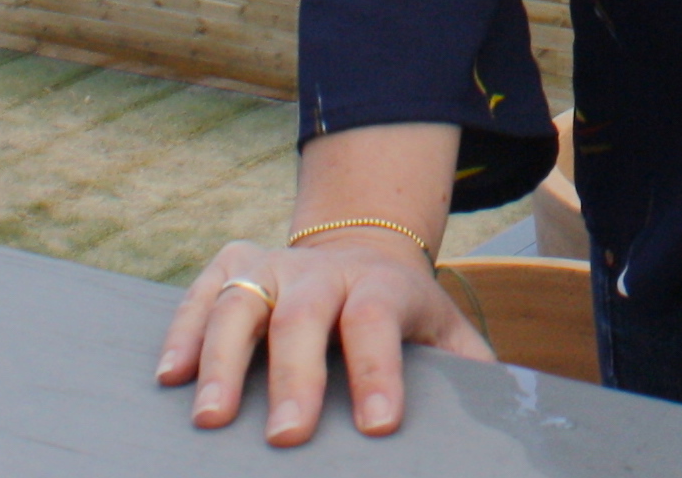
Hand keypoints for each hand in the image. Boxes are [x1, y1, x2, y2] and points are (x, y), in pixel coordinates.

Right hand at [157, 232, 492, 444]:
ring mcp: (275, 264)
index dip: (378, 373)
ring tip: (210, 416)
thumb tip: (511, 420)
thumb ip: (472, 371)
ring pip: (242, 301)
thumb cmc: (404, 313)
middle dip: (295, 376)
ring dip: (222, 358)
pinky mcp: (235, 264)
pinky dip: (183, 330)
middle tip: (287, 436)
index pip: (378, 324)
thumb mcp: (446, 331)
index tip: (379, 428)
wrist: (364, 245)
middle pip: (304, 315)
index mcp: (381, 288)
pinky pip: (202, 292)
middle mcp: (323, 271)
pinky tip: (171, 375)